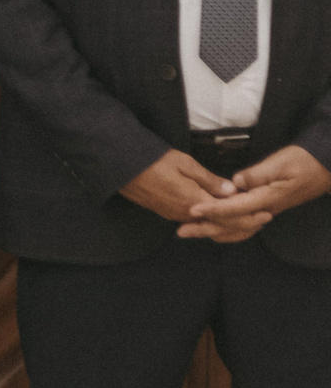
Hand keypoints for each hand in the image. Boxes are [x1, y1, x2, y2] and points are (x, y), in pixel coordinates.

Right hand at [120, 148, 265, 242]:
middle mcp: (185, 214)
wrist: (121, 167)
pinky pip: (195, 223)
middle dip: (243, 225)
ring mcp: (174, 215)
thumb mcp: (185, 164)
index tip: (264, 213)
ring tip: (245, 220)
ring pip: (207, 226)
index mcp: (193, 201)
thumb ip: (210, 180)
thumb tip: (232, 191)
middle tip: (262, 220)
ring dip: (227, 224)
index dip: (248, 216)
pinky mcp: (167, 213)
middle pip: (220, 226)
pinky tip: (219, 216)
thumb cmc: (152, 161)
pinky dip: (212, 222)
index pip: (228, 215)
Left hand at [187, 145, 330, 235]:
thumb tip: (236, 183)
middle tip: (182, 230)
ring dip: (214, 231)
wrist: (326, 167)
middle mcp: (266, 209)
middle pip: (233, 224)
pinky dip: (228, 228)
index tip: (192, 210)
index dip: (212, 210)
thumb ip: (257, 174)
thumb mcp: (281, 163)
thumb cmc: (305, 162)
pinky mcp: (266, 208)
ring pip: (238, 229)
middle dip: (206, 228)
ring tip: (191, 231)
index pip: (235, 208)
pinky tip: (213, 227)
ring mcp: (267, 210)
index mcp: (268, 199)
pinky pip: (244, 224)